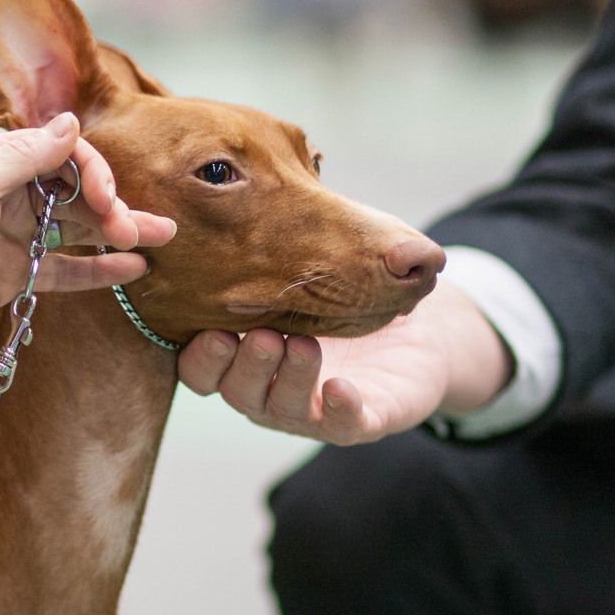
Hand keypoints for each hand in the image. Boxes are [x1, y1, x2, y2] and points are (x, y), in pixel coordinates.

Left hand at [0, 114, 176, 410]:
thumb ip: (25, 156)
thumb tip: (70, 122)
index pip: (60, 153)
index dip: (93, 172)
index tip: (110, 201)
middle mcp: (6, 193)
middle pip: (74, 191)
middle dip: (112, 204)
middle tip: (143, 227)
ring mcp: (12, 237)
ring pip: (77, 230)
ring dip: (117, 233)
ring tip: (162, 238)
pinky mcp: (13, 278)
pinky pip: (65, 270)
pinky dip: (98, 269)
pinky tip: (132, 269)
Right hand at [176, 281, 511, 444]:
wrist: (413, 335)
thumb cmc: (342, 299)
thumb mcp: (303, 275)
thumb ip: (273, 251)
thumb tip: (251, 189)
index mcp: (243, 357)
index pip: (202, 368)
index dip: (202, 357)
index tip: (214, 331)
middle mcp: (267, 391)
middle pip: (236, 392)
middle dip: (246, 366)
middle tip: (263, 336)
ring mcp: (311, 409)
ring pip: (280, 409)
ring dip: (287, 379)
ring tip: (303, 346)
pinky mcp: (359, 420)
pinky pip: (343, 425)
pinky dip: (339, 410)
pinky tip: (339, 388)